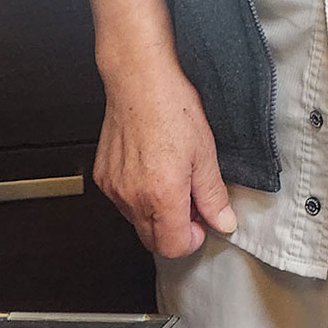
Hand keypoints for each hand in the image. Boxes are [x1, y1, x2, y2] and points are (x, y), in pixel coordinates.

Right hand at [93, 61, 237, 258]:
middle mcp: (133, 197)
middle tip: (190, 200)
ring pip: (137, 221)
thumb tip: (223, 221)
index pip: (173, 247)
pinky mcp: (103, 177)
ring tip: (172, 179)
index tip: (201, 222)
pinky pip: (122, 201)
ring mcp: (114, 188)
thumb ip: (214, 195)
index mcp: (162, 195)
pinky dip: (139, 196)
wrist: (139, 80)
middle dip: (175, 230)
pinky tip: (152, 168)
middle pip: (153, 241)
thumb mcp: (205, 153)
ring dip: (156, 213)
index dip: (192, 239)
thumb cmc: (172, 108)